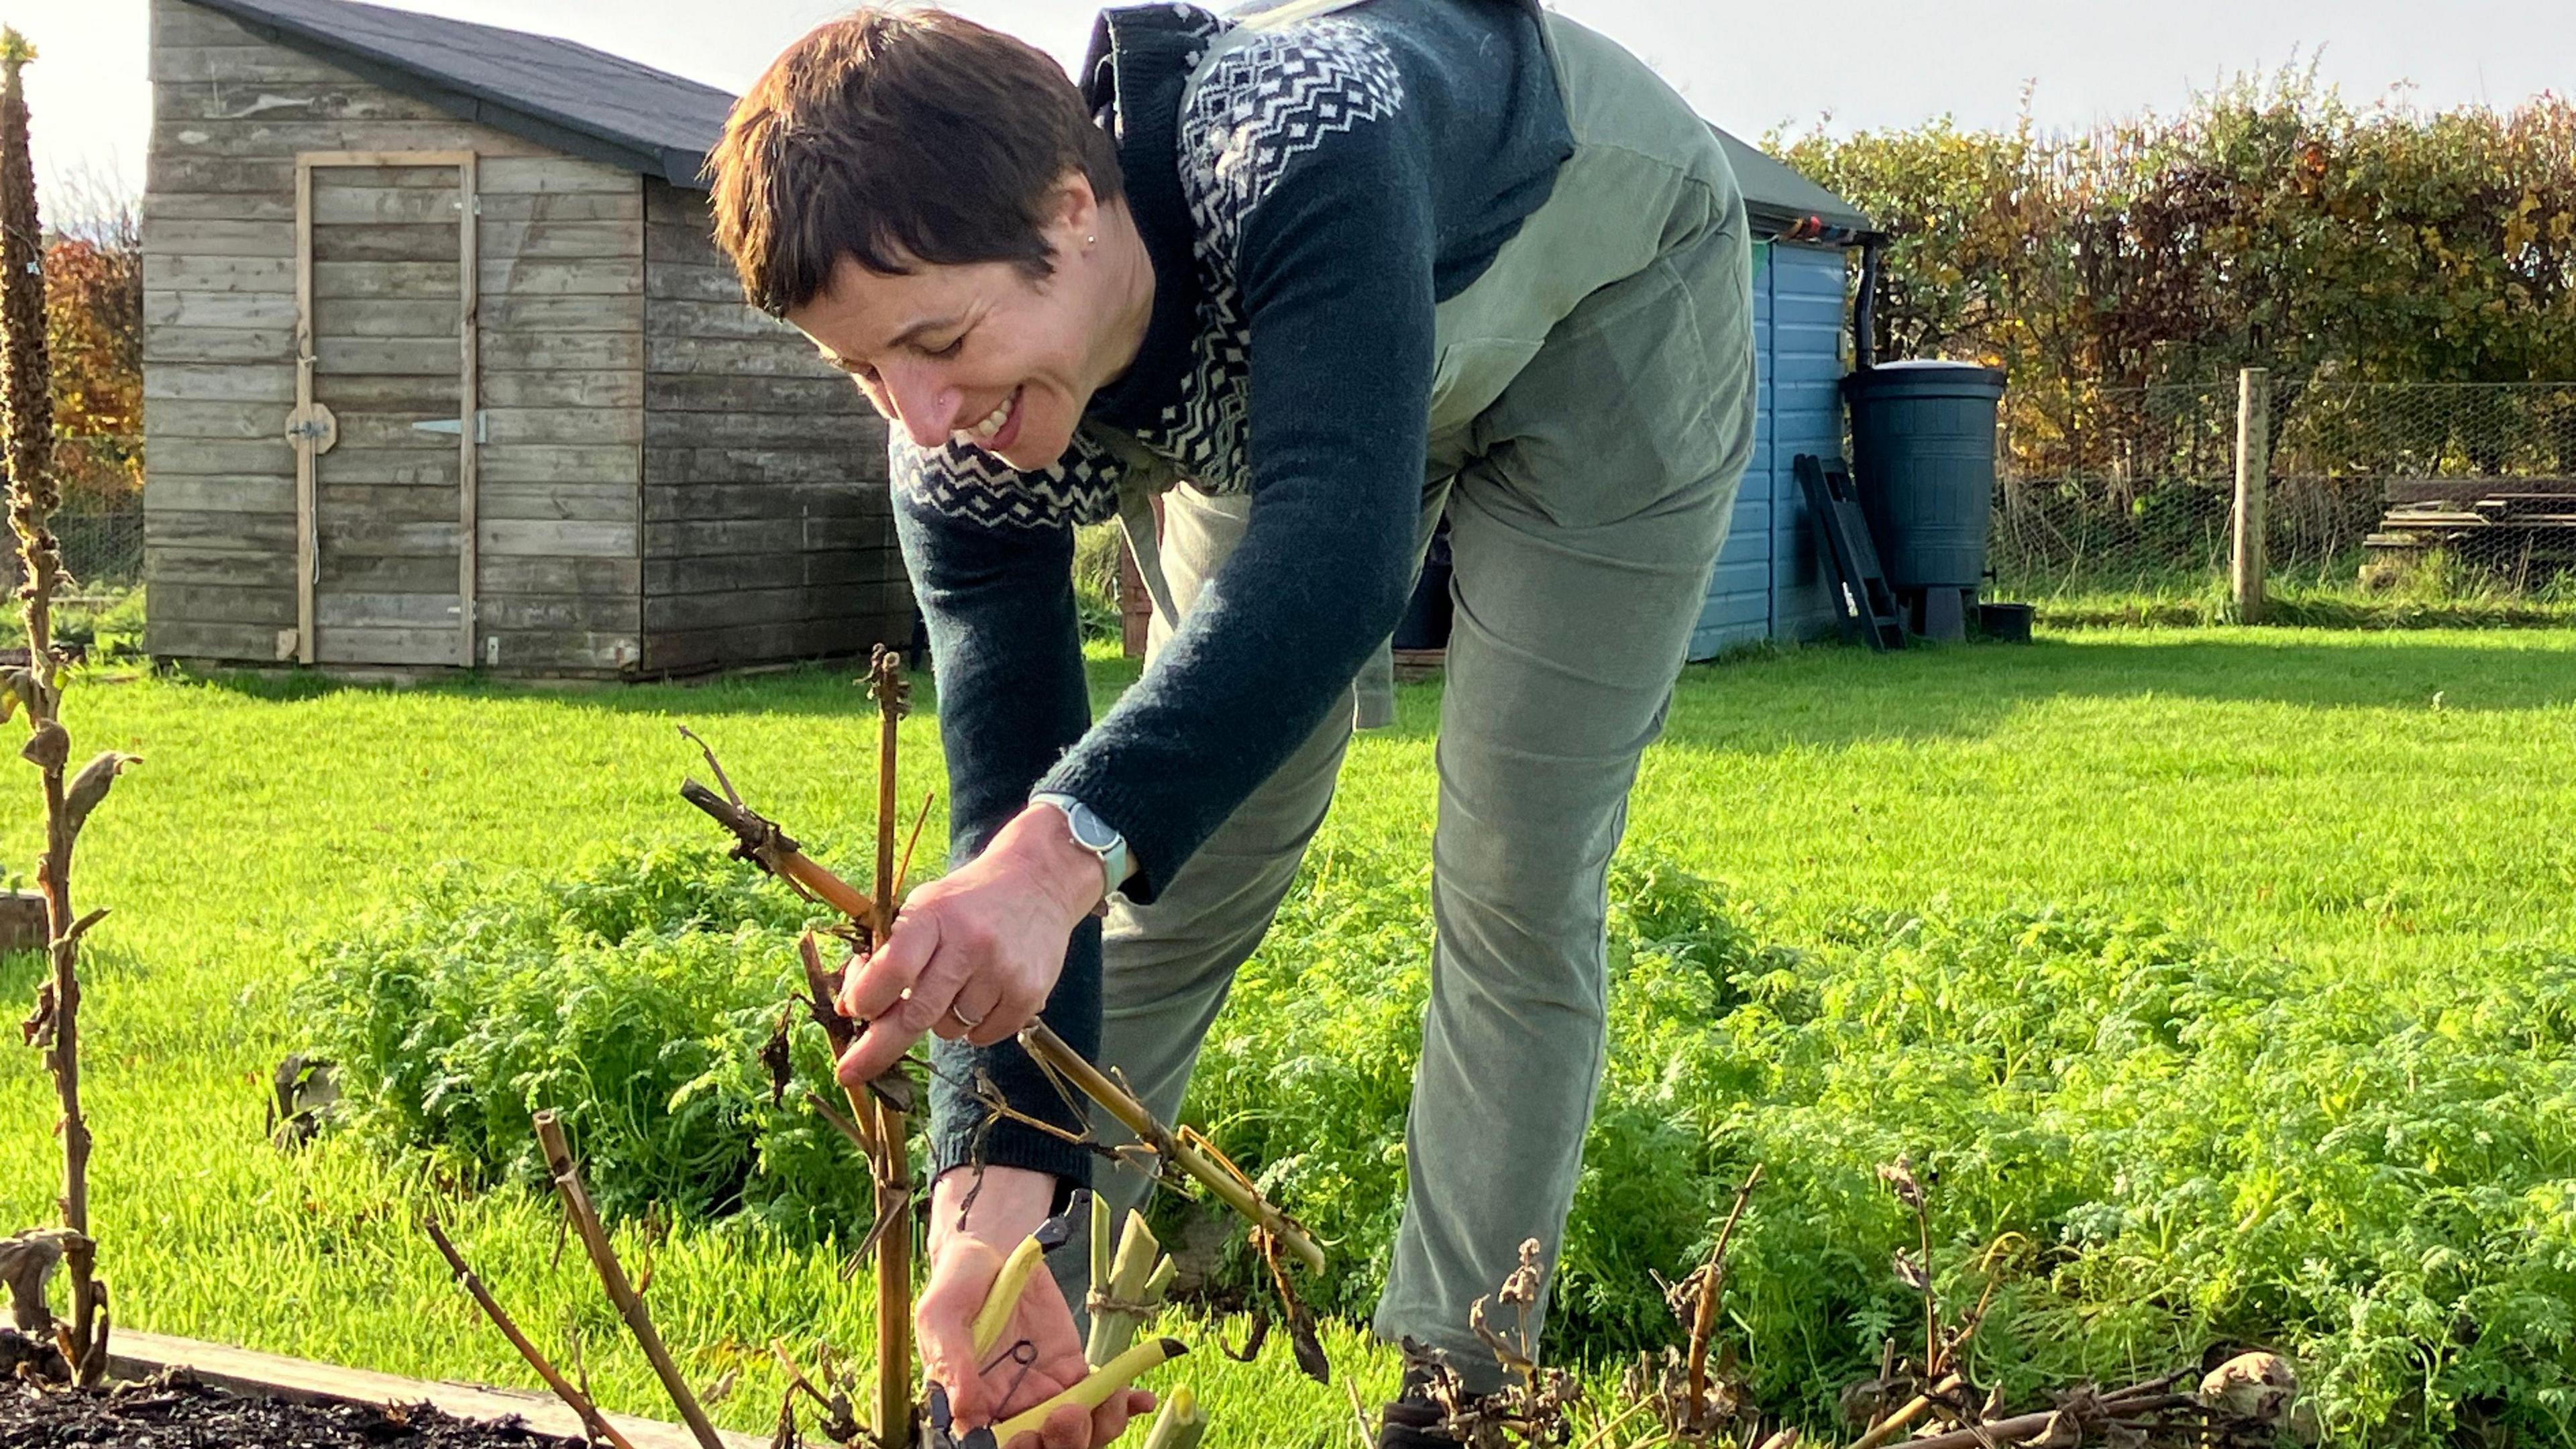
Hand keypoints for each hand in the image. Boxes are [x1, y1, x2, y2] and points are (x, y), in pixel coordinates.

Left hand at [836, 804, 1104, 1086]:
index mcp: (935, 916)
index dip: (865, 998)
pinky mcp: (1029, 993)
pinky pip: (983, 1037)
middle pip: (916, 1014)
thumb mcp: (923, 908)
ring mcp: (1003, 971)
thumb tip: (849, 1007)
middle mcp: (971, 943)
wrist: (1038, 882)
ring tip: (956, 985)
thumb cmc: (966, 903)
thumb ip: (887, 954)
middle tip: (849, 1073)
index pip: (893, 968)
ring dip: (939, 1021)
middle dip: (877, 1048)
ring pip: (949, 1029)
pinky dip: (973, 1028)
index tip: (852, 1011)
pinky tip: (982, 995)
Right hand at [919, 1167, 1152, 1447]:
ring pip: (1078, 1429)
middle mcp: (1011, 1407)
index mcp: (974, 1404)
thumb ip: (952, 1361)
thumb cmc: (957, 1286)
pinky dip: (1123, 1401)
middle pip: (1044, 1444)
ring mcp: (1045, 1390)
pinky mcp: (1071, 1368)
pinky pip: (1099, 1393)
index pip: (995, 1444)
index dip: (1016, 1448)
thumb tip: (966, 1411)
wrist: (992, 1253)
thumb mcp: (941, 1315)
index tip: (1030, 1434)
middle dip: (1063, 1441)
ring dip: (1099, 1424)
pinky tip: (1139, 1399)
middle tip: (1070, 1414)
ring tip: (1110, 1398)